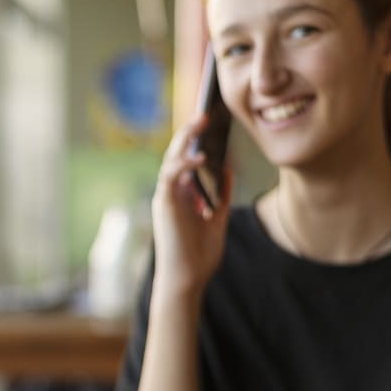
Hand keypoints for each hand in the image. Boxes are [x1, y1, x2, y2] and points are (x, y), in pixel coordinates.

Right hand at [151, 114, 231, 300]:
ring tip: (201, 121)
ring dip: (185, 138)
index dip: (197, 138)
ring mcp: (166, 196)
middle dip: (191, 130)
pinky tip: (200, 156)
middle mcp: (172, 191)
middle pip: (178, 152)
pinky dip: (184, 164)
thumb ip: (220, 194)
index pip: (188, 158)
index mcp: (183, 193)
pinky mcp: (164, 204)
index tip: (212, 119)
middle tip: (207, 111)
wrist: (187, 279)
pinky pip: (170, 177)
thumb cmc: (199, 255)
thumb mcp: (218, 219)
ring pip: (171, 158)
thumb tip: (226, 168)